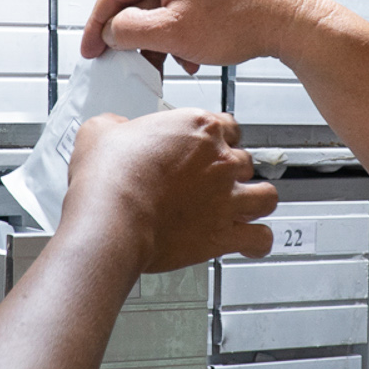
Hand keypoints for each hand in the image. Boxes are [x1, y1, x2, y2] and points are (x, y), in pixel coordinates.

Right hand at [64, 108, 275, 272]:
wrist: (111, 218)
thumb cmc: (108, 178)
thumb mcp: (102, 131)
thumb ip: (118, 125)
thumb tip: (116, 128)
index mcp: (197, 127)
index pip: (227, 125)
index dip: (218, 138)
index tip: (207, 148)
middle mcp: (219, 161)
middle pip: (245, 160)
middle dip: (233, 172)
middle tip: (214, 182)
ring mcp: (226, 198)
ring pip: (266, 196)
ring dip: (257, 201)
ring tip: (246, 206)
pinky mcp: (223, 234)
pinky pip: (260, 238)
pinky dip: (258, 242)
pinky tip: (251, 243)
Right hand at [80, 0, 331, 70]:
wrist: (289, 21)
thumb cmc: (242, 18)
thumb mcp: (172, 32)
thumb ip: (130, 31)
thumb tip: (111, 32)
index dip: (98, 25)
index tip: (91, 49)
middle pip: (138, 0)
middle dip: (136, 36)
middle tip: (130, 62)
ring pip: (161, 8)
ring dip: (161, 39)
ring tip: (171, 61)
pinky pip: (182, 8)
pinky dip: (180, 33)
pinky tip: (190, 56)